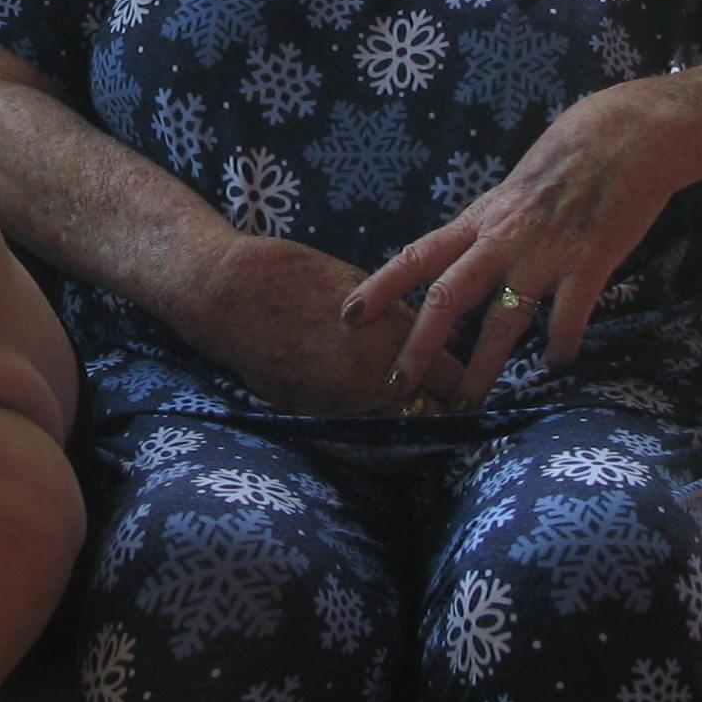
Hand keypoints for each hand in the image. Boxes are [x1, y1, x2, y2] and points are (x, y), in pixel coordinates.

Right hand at [199, 235, 472, 416]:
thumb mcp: (358, 289)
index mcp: (391, 339)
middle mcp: (373, 376)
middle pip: (432, 411)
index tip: (471, 389)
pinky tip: (365, 412)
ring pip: (393, 423)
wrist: (231, 292)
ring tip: (413, 416)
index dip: (465, 387)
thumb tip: (431, 342)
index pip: (454, 379)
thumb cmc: (294, 277)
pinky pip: (353, 424)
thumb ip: (395, 322)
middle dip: (442, 410)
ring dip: (403, 419)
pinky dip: (364, 420)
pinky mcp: (312, 412)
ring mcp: (341, 400)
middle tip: (451, 412)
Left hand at [351, 80, 699, 408]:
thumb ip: (492, 227)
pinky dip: (561, 345)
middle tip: (397, 383)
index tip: (349, 313)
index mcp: (483, 218)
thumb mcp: (514, 188)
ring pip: (504, 319)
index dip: (382, 285)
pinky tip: (557, 365)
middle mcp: (505, 237)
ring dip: (483, 365)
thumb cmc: (569, 156)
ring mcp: (546, 252)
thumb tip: (469, 259)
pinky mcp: (589, 262)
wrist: (625, 133)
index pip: (420, 254)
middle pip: (449, 296)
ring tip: (469, 401)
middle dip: (420, 344)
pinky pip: (568, 316)